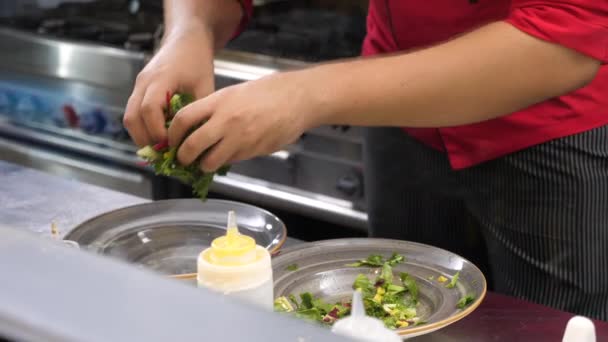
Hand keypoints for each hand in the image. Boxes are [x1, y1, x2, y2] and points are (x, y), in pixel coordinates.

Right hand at [123, 24, 214, 146]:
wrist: (186, 39)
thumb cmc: (196, 60)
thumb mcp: (205, 85)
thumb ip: (200, 111)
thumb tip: (199, 139)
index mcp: (161, 79)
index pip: (149, 109)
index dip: (156, 130)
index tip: (168, 145)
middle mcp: (144, 82)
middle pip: (131, 116)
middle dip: (144, 139)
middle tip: (161, 155)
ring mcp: (139, 85)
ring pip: (129, 116)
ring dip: (141, 135)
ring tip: (159, 150)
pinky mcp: (139, 89)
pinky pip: (134, 112)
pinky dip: (142, 127)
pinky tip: (158, 137)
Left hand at [168, 71, 315, 171]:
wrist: (298, 98)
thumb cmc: (269, 91)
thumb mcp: (235, 93)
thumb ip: (216, 110)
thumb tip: (199, 128)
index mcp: (219, 102)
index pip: (183, 120)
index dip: (173, 134)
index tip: (172, 140)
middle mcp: (226, 121)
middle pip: (192, 146)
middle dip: (184, 158)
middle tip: (184, 160)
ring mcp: (241, 138)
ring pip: (212, 161)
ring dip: (205, 165)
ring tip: (206, 162)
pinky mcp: (254, 151)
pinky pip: (232, 161)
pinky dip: (227, 161)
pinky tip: (229, 155)